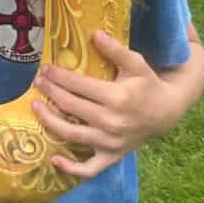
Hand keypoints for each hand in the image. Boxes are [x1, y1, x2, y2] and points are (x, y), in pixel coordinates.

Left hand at [32, 25, 203, 178]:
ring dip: (49, 121)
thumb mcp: (136, 64)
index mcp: (117, 98)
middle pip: (70, 107)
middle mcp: (112, 122)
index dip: (58, 76)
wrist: (168, 112)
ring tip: (35, 106)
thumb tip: (94, 34)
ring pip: (71, 135)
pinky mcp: (112, 156)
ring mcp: (110, 142)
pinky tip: (54, 160)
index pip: (78, 85)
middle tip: (38, 81)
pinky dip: (71, 169)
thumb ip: (115, 50)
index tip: (45, 68)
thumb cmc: (147, 84)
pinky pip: (89, 169)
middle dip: (50, 92)